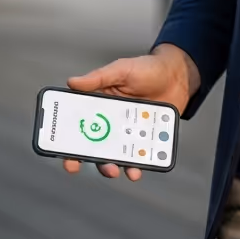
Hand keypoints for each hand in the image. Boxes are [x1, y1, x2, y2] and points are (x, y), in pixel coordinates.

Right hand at [61, 43, 199, 181]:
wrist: (178, 76)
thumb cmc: (147, 69)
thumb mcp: (122, 70)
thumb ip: (99, 77)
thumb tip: (72, 82)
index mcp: (99, 106)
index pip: (78, 125)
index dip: (66, 141)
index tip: (61, 152)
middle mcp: (110, 123)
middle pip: (93, 145)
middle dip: (85, 158)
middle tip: (80, 166)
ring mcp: (128, 133)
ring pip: (114, 156)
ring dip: (111, 166)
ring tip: (115, 170)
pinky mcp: (145, 140)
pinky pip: (138, 157)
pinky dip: (137, 166)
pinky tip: (138, 169)